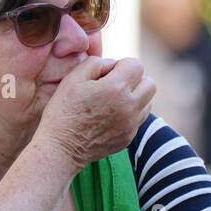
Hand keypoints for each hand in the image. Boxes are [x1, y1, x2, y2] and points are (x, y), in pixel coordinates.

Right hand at [35, 55, 155, 168]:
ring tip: (112, 100)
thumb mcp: (72, 79)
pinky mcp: (129, 137)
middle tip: (114, 85)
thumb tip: (111, 64)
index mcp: (115, 88)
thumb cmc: (63, 111)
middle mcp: (129, 106)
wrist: (61, 148)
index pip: (136, 65)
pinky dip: (130, 113)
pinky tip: (110, 115)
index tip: (106, 73)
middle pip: (150, 83)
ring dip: (135, 96)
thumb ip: (95, 63)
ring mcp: (131, 124)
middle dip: (134, 79)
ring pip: (148, 101)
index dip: (121, 65)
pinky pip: (140, 118)